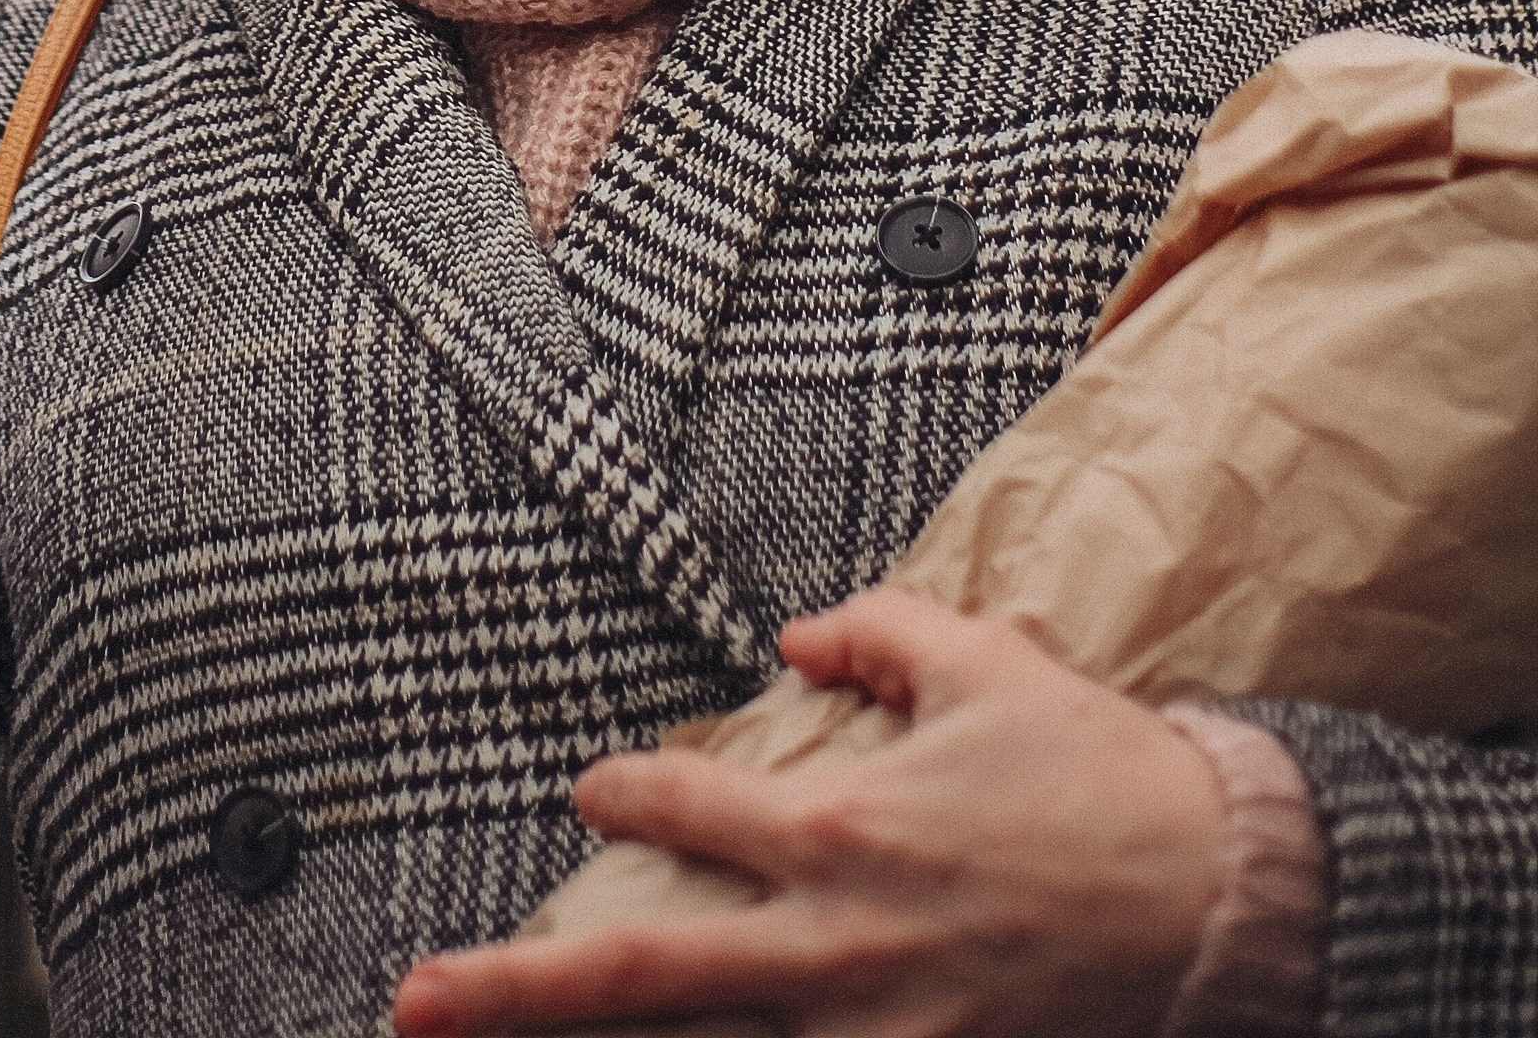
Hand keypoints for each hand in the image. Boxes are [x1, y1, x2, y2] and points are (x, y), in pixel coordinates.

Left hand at [389, 593, 1224, 1035]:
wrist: (1223, 902)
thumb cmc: (1098, 777)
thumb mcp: (982, 661)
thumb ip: (871, 635)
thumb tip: (788, 644)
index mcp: (836, 832)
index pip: (685, 813)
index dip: (626, 797)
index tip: (592, 792)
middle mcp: (831, 952)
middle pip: (641, 978)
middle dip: (515, 992)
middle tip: (412, 1004)